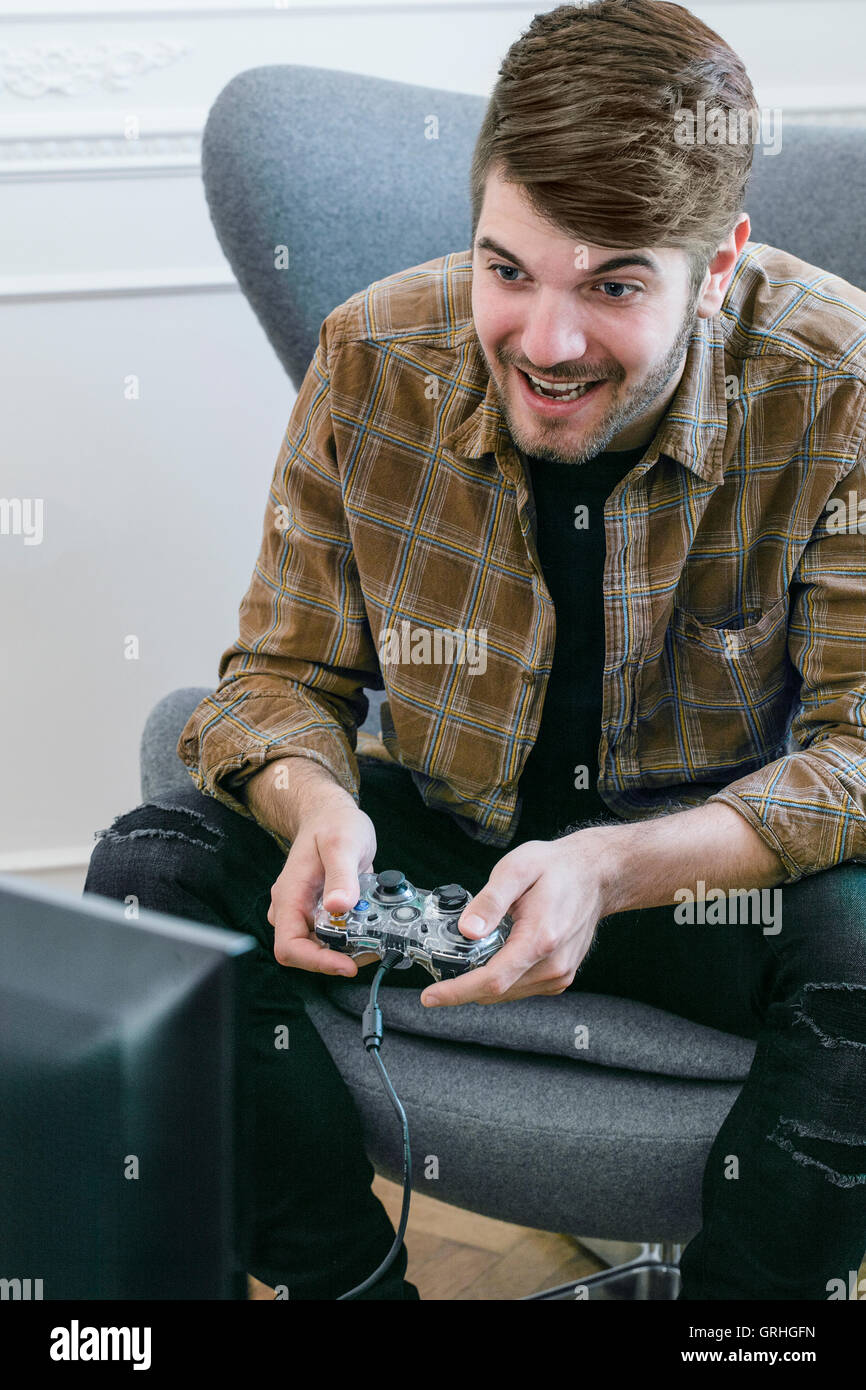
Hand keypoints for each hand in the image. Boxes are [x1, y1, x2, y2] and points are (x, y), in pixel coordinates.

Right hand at [267, 799, 379, 975]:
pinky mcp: (322, 908)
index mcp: (290, 895)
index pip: (289, 945)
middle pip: (305, 951)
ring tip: (376, 937)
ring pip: (320, 944)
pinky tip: (371, 924)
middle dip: (336, 957)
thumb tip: (339, 907)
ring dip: (347, 948)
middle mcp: (293, 906)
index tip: (346, 964)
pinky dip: (352, 935)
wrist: (331, 812)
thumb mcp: (342, 844)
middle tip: (370, 950)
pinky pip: (333, 932)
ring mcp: (307, 909)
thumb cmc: (332, 822)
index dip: (316, 962)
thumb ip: (341, 876)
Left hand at [420, 832, 608, 1006]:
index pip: (492, 980)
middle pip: (496, 991)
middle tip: (443, 963)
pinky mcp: (560, 976)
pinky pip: (521, 987)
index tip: (431, 996)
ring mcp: (559, 974)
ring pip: (507, 993)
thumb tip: (466, 930)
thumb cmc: (557, 868)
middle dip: (463, 984)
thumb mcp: (517, 869)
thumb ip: (490, 901)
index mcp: (540, 939)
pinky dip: (501, 978)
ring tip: (472, 953)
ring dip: (482, 981)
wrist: (595, 874)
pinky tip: (497, 954)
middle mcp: (553, 965)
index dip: (457, 992)